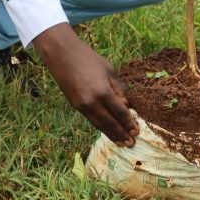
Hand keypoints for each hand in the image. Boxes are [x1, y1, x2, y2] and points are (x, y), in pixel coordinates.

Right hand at [33, 22, 138, 145]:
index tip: (136, 131)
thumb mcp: (109, 70)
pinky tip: (107, 132)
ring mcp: (81, 105)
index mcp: (102, 92)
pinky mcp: (75, 105)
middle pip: (110, 122)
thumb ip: (119, 89)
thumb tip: (126, 105)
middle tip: (131, 144)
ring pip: (99, 124)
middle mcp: (91, 102)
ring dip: (111, 135)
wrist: (63, 56)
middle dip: (121, 134)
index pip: (119, 112)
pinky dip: (101, 127)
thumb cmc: (89, 59)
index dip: (128, 123)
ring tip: (121, 143)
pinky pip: (91, 120)